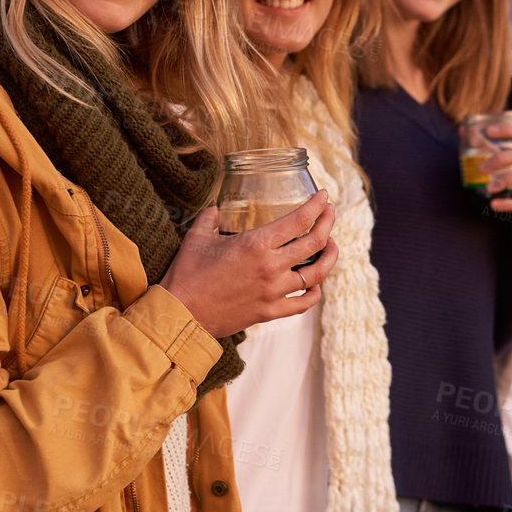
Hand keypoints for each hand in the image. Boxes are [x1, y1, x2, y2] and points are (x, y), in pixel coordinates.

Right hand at [158, 192, 338, 336]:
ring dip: (330, 257)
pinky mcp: (270, 312)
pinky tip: (315, 283)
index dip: (317, 206)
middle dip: (328, 223)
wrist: (180, 315)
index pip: (300, 220)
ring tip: (331, 246)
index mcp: (256, 244)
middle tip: (330, 213)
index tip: (324, 196)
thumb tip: (216, 209)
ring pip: (317, 273)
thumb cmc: (187, 274)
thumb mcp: (197, 237)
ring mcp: (274, 292)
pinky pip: (304, 303)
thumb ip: (211, 218)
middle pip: (316, 242)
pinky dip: (315, 292)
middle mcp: (271, 267)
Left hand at [483, 121, 511, 238]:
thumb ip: (490, 147)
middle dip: (503, 158)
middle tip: (481, 168)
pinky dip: (511, 203)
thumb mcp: (510, 163)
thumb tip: (464, 131)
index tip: (488, 131)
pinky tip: (494, 204)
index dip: (511, 130)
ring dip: (508, 178)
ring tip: (489, 187)